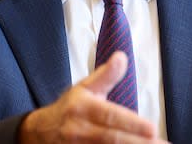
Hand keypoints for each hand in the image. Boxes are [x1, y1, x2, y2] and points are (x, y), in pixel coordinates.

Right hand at [19, 51, 165, 143]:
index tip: (152, 129)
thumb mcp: (84, 88)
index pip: (110, 117)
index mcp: (82, 108)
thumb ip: (106, 75)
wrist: (39, 132)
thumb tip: (122, 56)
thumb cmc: (69, 108)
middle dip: (137, 143)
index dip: (131, 124)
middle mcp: (78, 130)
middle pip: (111, 140)